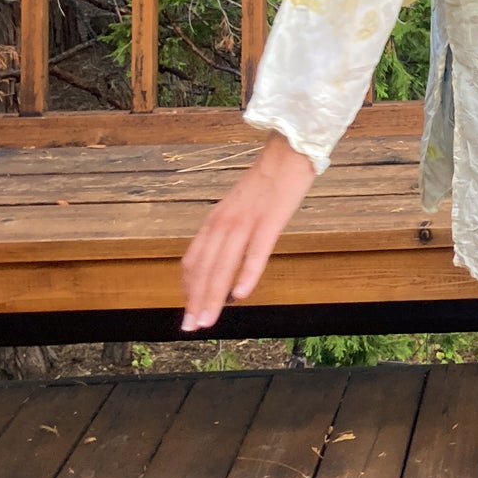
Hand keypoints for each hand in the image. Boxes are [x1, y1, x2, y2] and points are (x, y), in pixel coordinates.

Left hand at [180, 131, 316, 331]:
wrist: (289, 149)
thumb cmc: (268, 181)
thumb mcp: (239, 206)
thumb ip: (229, 231)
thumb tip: (224, 260)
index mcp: (216, 219)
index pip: (193, 260)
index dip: (189, 289)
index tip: (188, 312)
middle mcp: (225, 222)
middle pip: (204, 268)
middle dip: (196, 301)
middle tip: (190, 328)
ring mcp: (247, 221)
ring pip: (223, 265)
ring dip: (213, 297)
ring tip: (207, 322)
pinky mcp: (270, 220)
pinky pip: (256, 251)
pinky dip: (246, 274)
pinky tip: (241, 294)